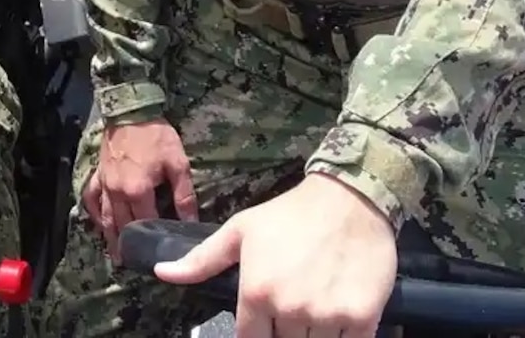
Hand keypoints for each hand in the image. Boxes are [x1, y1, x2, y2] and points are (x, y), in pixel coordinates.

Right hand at [85, 118, 196, 261]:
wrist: (130, 110)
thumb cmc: (156, 136)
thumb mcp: (178, 164)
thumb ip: (184, 196)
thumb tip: (191, 223)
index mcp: (138, 192)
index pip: (146, 224)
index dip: (153, 240)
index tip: (159, 255)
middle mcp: (117, 193)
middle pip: (123, 226)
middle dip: (128, 245)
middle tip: (134, 263)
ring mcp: (105, 184)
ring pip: (106, 217)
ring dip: (110, 236)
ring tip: (116, 254)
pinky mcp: (98, 174)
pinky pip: (92, 198)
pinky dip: (94, 213)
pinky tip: (99, 222)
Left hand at [155, 173, 397, 337]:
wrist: (348, 200)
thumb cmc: (289, 215)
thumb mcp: (239, 231)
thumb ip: (201, 260)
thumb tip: (162, 273)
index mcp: (256, 292)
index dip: (255, 334)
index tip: (262, 324)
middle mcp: (290, 310)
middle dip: (284, 330)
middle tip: (291, 304)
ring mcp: (328, 317)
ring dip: (313, 333)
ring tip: (314, 304)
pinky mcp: (362, 319)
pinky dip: (343, 337)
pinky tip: (338, 317)